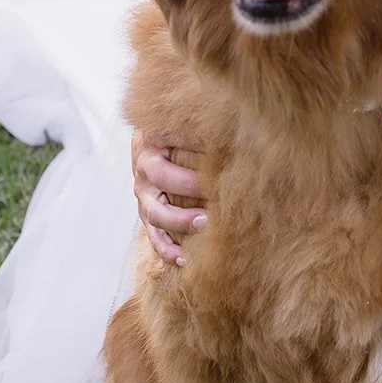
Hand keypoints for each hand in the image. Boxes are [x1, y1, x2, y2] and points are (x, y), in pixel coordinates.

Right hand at [132, 131, 206, 265]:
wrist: (154, 139)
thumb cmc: (177, 131)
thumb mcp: (183, 124)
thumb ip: (200, 128)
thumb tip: (238, 129)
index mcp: (152, 142)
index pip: (171, 142)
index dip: (190, 156)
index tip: (216, 165)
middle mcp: (144, 168)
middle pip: (161, 179)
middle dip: (188, 187)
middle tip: (213, 193)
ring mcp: (143, 194)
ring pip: (154, 212)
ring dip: (179, 221)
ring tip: (203, 224)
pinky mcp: (147, 214)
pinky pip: (153, 236)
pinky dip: (167, 249)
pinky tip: (184, 258)